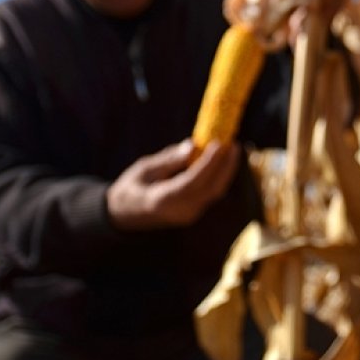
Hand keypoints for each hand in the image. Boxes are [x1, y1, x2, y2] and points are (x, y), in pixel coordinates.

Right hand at [106, 140, 240, 230]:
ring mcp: (189, 214)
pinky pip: (211, 193)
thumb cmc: (130, 188)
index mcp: (163, 201)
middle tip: (234, 143)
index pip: (193, 182)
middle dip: (226, 166)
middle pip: (211, 189)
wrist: (125, 216)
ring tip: (233, 148)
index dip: (208, 163)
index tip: (219, 143)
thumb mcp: (143, 169)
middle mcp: (181, 211)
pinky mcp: (194, 212)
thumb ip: (168, 160)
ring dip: (226, 170)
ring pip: (215, 192)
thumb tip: (193, 145)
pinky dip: (219, 176)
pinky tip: (223, 160)